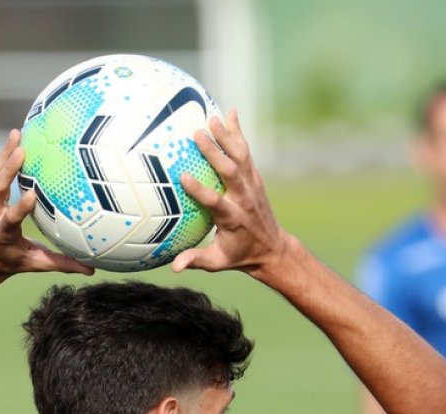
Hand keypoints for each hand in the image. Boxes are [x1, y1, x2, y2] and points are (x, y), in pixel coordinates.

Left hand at [0, 129, 93, 285]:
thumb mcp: (34, 264)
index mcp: (4, 232)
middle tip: (21, 150)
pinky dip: (3, 154)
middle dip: (7, 169)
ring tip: (17, 134)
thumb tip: (91, 271)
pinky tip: (15, 137)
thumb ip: (62, 264)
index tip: (32, 194)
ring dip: (3, 154)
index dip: (21, 207)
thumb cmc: (9, 262)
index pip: (12, 218)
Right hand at [172, 110, 288, 277]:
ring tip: (212, 118)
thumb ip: (196, 260)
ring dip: (228, 137)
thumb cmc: (239, 255)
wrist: (272, 248)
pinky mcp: (255, 178)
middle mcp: (244, 198)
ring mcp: (252, 186)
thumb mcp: (218, 262)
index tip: (183, 176)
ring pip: (241, 157)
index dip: (200, 190)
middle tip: (197, 134)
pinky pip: (246, 152)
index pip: (216, 202)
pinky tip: (229, 114)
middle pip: (231, 172)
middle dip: (216, 153)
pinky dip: (238, 133)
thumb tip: (173, 267)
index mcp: (233, 219)